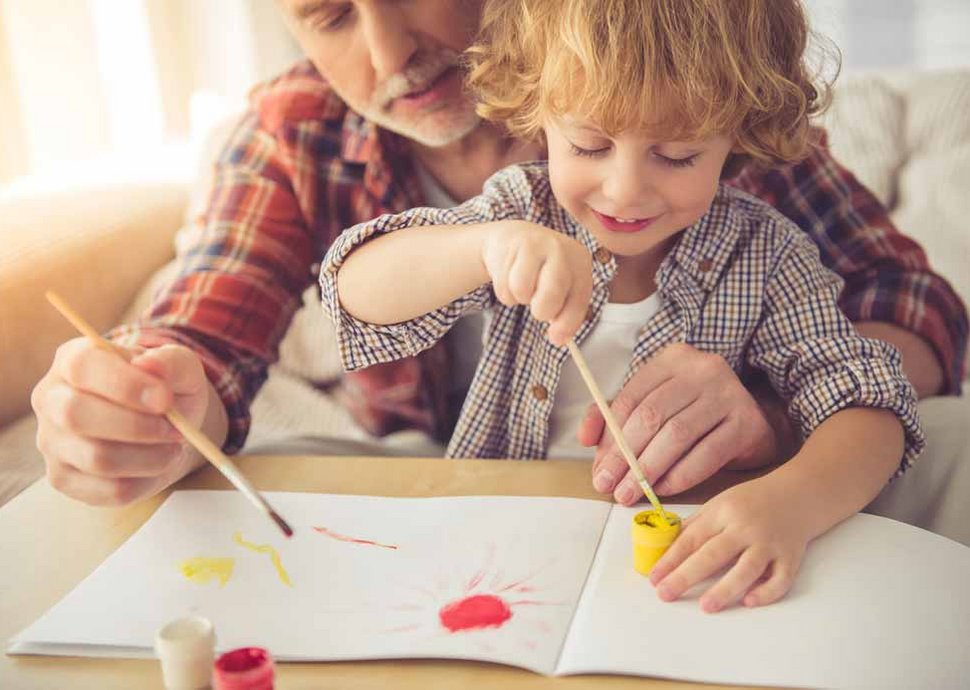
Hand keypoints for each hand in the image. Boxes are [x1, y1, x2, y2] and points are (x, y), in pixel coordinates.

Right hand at [32, 339, 211, 505]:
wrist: (167, 427)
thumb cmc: (166, 390)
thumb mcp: (181, 367)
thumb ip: (170, 361)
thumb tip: (149, 365)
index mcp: (73, 359)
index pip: (81, 366)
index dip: (125, 384)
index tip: (165, 399)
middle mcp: (51, 399)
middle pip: (75, 415)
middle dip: (136, 426)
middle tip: (175, 429)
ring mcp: (52, 442)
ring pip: (96, 458)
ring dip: (149, 456)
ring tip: (173, 446)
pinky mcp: (64, 479)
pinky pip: (107, 490)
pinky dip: (145, 480)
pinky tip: (158, 463)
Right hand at [481, 221, 592, 345]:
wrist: (514, 238)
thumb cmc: (543, 270)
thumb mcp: (562, 286)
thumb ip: (565, 312)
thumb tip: (559, 339)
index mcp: (580, 261)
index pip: (579, 298)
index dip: (567, 323)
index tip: (556, 339)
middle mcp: (561, 248)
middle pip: (552, 292)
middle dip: (542, 310)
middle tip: (538, 310)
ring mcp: (535, 244)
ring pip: (522, 290)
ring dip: (520, 298)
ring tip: (524, 288)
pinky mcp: (510, 246)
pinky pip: (503, 285)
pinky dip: (505, 292)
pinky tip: (510, 277)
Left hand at [580, 343, 779, 502]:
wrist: (754, 423)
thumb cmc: (695, 416)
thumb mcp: (655, 407)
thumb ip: (615, 418)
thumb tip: (584, 439)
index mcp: (672, 359)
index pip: (630, 399)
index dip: (609, 439)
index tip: (599, 472)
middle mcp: (702, 369)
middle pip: (651, 416)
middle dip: (625, 458)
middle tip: (610, 487)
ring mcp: (728, 393)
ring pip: (676, 435)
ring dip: (649, 470)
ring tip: (631, 493)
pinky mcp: (747, 421)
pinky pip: (706, 454)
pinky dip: (680, 476)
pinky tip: (663, 490)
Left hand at [649, 477, 808, 611]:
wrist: (799, 493)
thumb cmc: (753, 501)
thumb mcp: (720, 503)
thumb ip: (695, 525)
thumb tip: (666, 548)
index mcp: (724, 512)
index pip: (692, 538)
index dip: (670, 559)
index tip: (654, 578)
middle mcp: (746, 527)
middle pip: (713, 554)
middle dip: (686, 575)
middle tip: (665, 594)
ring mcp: (770, 543)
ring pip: (747, 569)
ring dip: (725, 589)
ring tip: (705, 606)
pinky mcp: (791, 557)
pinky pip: (781, 579)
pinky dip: (766, 592)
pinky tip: (748, 601)